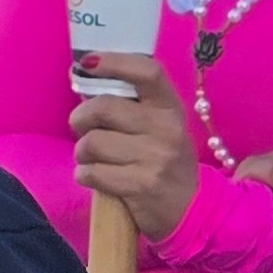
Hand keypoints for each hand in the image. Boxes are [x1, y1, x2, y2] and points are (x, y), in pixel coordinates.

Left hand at [69, 55, 197, 239]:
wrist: (192, 210)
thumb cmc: (165, 161)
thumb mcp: (161, 127)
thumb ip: (131, 105)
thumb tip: (85, 76)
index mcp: (170, 108)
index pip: (147, 72)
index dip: (114, 62)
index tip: (87, 63)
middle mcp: (166, 130)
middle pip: (104, 108)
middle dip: (81, 119)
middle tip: (82, 128)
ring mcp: (154, 159)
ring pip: (92, 143)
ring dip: (83, 153)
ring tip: (93, 159)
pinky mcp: (140, 186)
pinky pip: (92, 173)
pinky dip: (85, 175)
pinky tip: (96, 177)